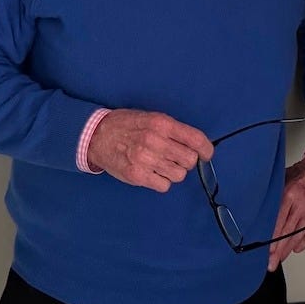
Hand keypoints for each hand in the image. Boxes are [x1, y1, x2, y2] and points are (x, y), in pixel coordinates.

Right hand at [86, 109, 213, 192]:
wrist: (97, 135)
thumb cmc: (127, 125)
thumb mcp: (151, 118)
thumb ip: (173, 130)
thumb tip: (196, 145)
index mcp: (162, 123)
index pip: (195, 139)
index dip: (206, 149)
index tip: (207, 154)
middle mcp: (156, 141)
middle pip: (189, 160)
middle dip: (186, 161)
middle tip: (174, 157)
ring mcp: (146, 159)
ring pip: (179, 175)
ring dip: (173, 172)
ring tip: (160, 164)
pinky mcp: (137, 176)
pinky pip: (164, 186)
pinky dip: (161, 181)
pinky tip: (152, 172)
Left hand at [266, 161, 304, 270]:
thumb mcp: (287, 176)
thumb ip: (276, 192)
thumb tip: (262, 205)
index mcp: (290, 194)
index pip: (277, 222)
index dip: (270, 238)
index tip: (263, 250)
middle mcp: (301, 205)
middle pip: (286, 233)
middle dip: (277, 250)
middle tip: (269, 263)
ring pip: (298, 236)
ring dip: (288, 249)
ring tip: (280, 259)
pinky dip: (304, 243)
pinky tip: (296, 249)